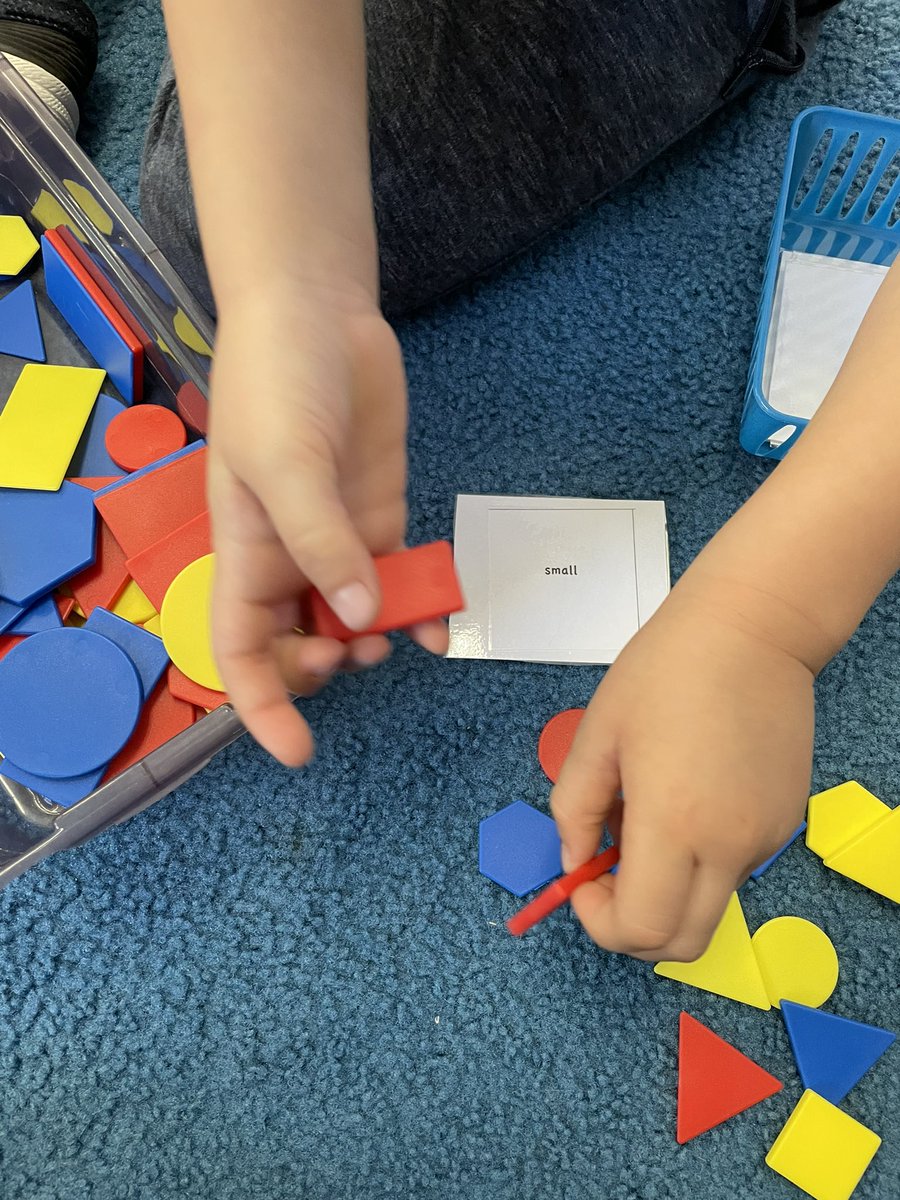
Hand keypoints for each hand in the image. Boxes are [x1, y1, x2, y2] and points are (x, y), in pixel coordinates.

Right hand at [207, 280, 446, 765]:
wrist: (317, 313)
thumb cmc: (274, 383)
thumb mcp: (283, 464)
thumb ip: (321, 544)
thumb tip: (360, 617)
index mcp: (244, 554)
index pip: (240, 650)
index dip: (262, 706)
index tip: (298, 750)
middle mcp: (290, 559)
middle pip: (299, 644)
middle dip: (324, 668)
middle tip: (354, 650)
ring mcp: (340, 540)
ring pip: (356, 618)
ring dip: (377, 641)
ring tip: (400, 630)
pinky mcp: (383, 516)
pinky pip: (402, 579)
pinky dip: (420, 607)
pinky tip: (442, 623)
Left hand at [550, 578, 813, 961]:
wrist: (751, 629)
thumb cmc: (664, 672)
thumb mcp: (597, 736)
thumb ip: (575, 810)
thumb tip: (575, 861)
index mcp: (673, 823)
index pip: (641, 929)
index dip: (601, 923)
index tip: (583, 881)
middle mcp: (728, 845)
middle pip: (681, 943)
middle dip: (633, 929)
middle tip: (606, 877)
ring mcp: (765, 838)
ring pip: (709, 906)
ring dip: (667, 890)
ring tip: (647, 816)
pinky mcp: (786, 822)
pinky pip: (734, 869)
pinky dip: (700, 860)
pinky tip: (686, 799)